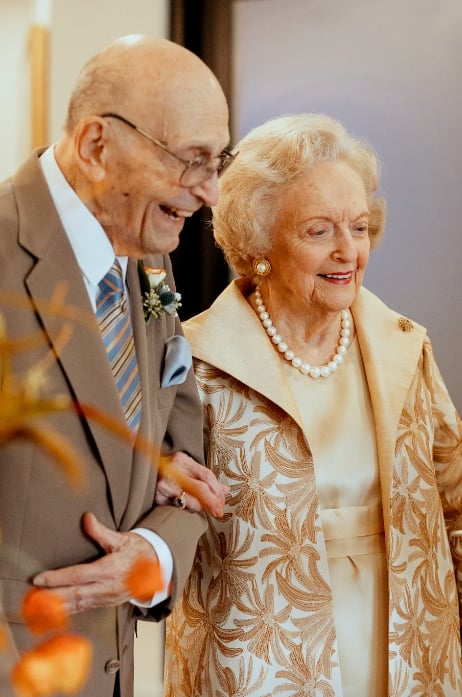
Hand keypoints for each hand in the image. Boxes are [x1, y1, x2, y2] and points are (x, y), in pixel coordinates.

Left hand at [32, 513, 157, 614]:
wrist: (158, 566)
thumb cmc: (137, 550)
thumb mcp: (121, 538)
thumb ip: (101, 532)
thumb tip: (86, 518)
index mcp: (110, 569)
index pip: (77, 576)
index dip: (57, 578)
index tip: (38, 579)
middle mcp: (108, 587)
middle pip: (74, 595)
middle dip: (51, 597)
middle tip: (32, 597)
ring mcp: (107, 598)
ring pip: (78, 605)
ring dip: (56, 607)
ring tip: (37, 606)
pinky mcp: (107, 603)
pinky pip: (84, 608)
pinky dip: (68, 610)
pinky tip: (55, 611)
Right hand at [156, 452, 228, 517]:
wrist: (145, 475)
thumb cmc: (170, 474)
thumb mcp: (187, 471)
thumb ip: (207, 480)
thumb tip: (225, 490)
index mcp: (182, 460)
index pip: (206, 474)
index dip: (217, 490)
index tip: (222, 501)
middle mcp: (172, 469)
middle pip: (199, 488)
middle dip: (212, 501)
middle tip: (218, 511)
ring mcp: (163, 483)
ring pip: (189, 499)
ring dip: (200, 507)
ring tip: (203, 509)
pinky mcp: (157, 497)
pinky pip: (178, 507)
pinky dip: (187, 509)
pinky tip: (190, 509)